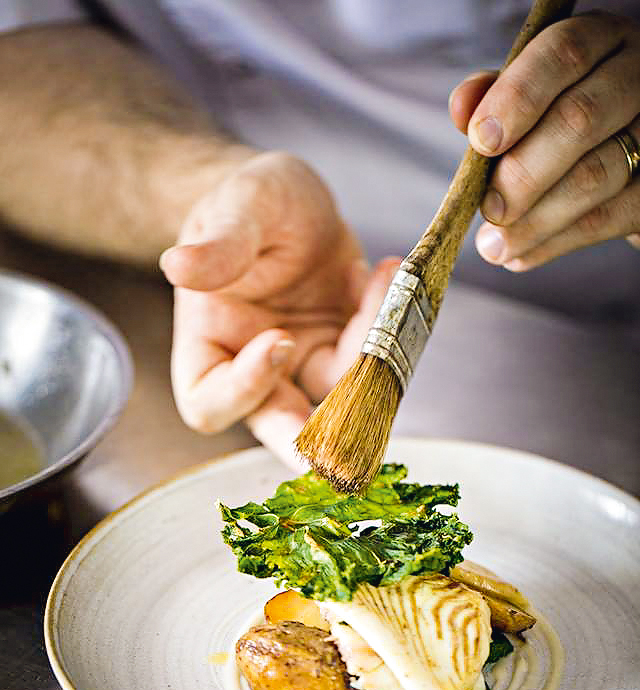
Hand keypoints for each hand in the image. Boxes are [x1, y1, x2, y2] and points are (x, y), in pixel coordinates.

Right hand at [160, 151, 397, 466]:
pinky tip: (385, 271)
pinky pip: (373, 359)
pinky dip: (387, 321)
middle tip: (351, 452)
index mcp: (208, 348)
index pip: (212, 401)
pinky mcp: (345, 349)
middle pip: (279, 427)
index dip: (245, 387)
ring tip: (381, 282)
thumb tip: (178, 266)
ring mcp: (304, 365)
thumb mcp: (236, 208)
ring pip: (339, 399)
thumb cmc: (247, 202)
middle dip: (318, 438)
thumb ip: (217, 244)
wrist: (289, 198)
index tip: (279, 339)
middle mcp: (255, 370)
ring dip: (370, 356)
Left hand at [449, 11, 639, 270]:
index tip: (481, 142)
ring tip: (493, 247)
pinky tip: (519, 256)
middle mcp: (636, 77)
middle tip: (489, 210)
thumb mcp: (530, 99)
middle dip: (523, 172)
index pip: (563, 53)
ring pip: (595, 176)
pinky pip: (608, 219)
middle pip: (580, 118)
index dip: (517, 97)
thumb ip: (495, 98)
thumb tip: (462, 108)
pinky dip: (555, 244)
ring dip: (534, 221)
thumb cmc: (558, 123)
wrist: (623, 162)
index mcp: (600, 42)